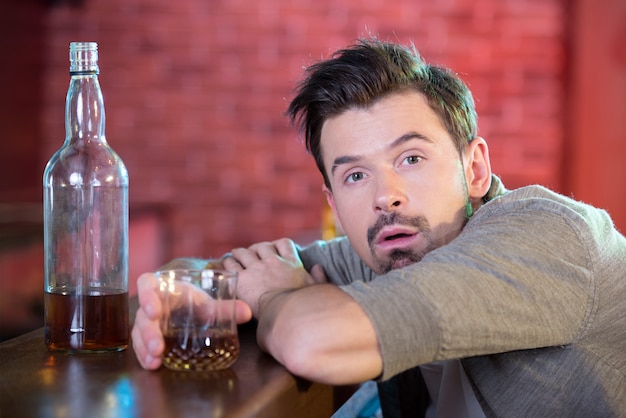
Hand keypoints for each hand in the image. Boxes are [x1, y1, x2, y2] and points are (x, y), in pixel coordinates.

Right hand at [131, 272, 252, 369]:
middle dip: (149, 332)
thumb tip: (247, 312)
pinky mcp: (147, 338)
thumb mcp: (207, 304)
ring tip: (155, 359)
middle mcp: (150, 305)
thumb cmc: (194, 303)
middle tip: (157, 346)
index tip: (154, 311)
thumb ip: (225, 308)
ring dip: (144, 347)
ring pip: (138, 333)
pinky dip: (145, 356)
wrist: (191, 312)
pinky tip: (153, 365)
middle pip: (142, 315)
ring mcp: (146, 322)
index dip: (146, 295)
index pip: (146, 284)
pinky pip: (140, 346)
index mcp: (163, 289)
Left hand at [225, 238, 327, 316]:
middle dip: (255, 249)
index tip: (273, 250)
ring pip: (244, 252)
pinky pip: (231, 265)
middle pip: (261, 246)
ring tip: (235, 256)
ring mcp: (256, 269)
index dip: (277, 245)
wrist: (287, 313)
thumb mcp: (317, 289)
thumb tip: (318, 267)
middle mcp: (273, 262)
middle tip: (251, 255)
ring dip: (239, 253)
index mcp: (291, 263)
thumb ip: (318, 277)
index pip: (284, 244)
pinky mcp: (242, 279)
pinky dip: (228, 263)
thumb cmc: (304, 305)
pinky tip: (227, 266)